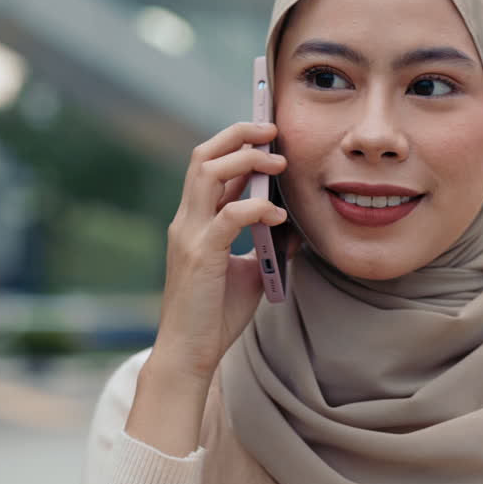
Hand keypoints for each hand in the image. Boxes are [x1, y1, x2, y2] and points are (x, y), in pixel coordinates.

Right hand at [153, 121, 291, 383]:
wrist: (190, 354)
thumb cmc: (216, 315)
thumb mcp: (250, 272)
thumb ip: (267, 245)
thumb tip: (296, 227)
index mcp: (194, 221)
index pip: (209, 165)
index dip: (236, 143)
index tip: (267, 134)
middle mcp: (187, 221)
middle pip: (203, 156)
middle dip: (238, 135)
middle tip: (272, 129)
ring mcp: (190, 235)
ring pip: (208, 173)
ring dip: (246, 161)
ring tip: (278, 161)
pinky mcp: (201, 254)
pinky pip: (228, 216)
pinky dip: (256, 208)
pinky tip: (278, 215)